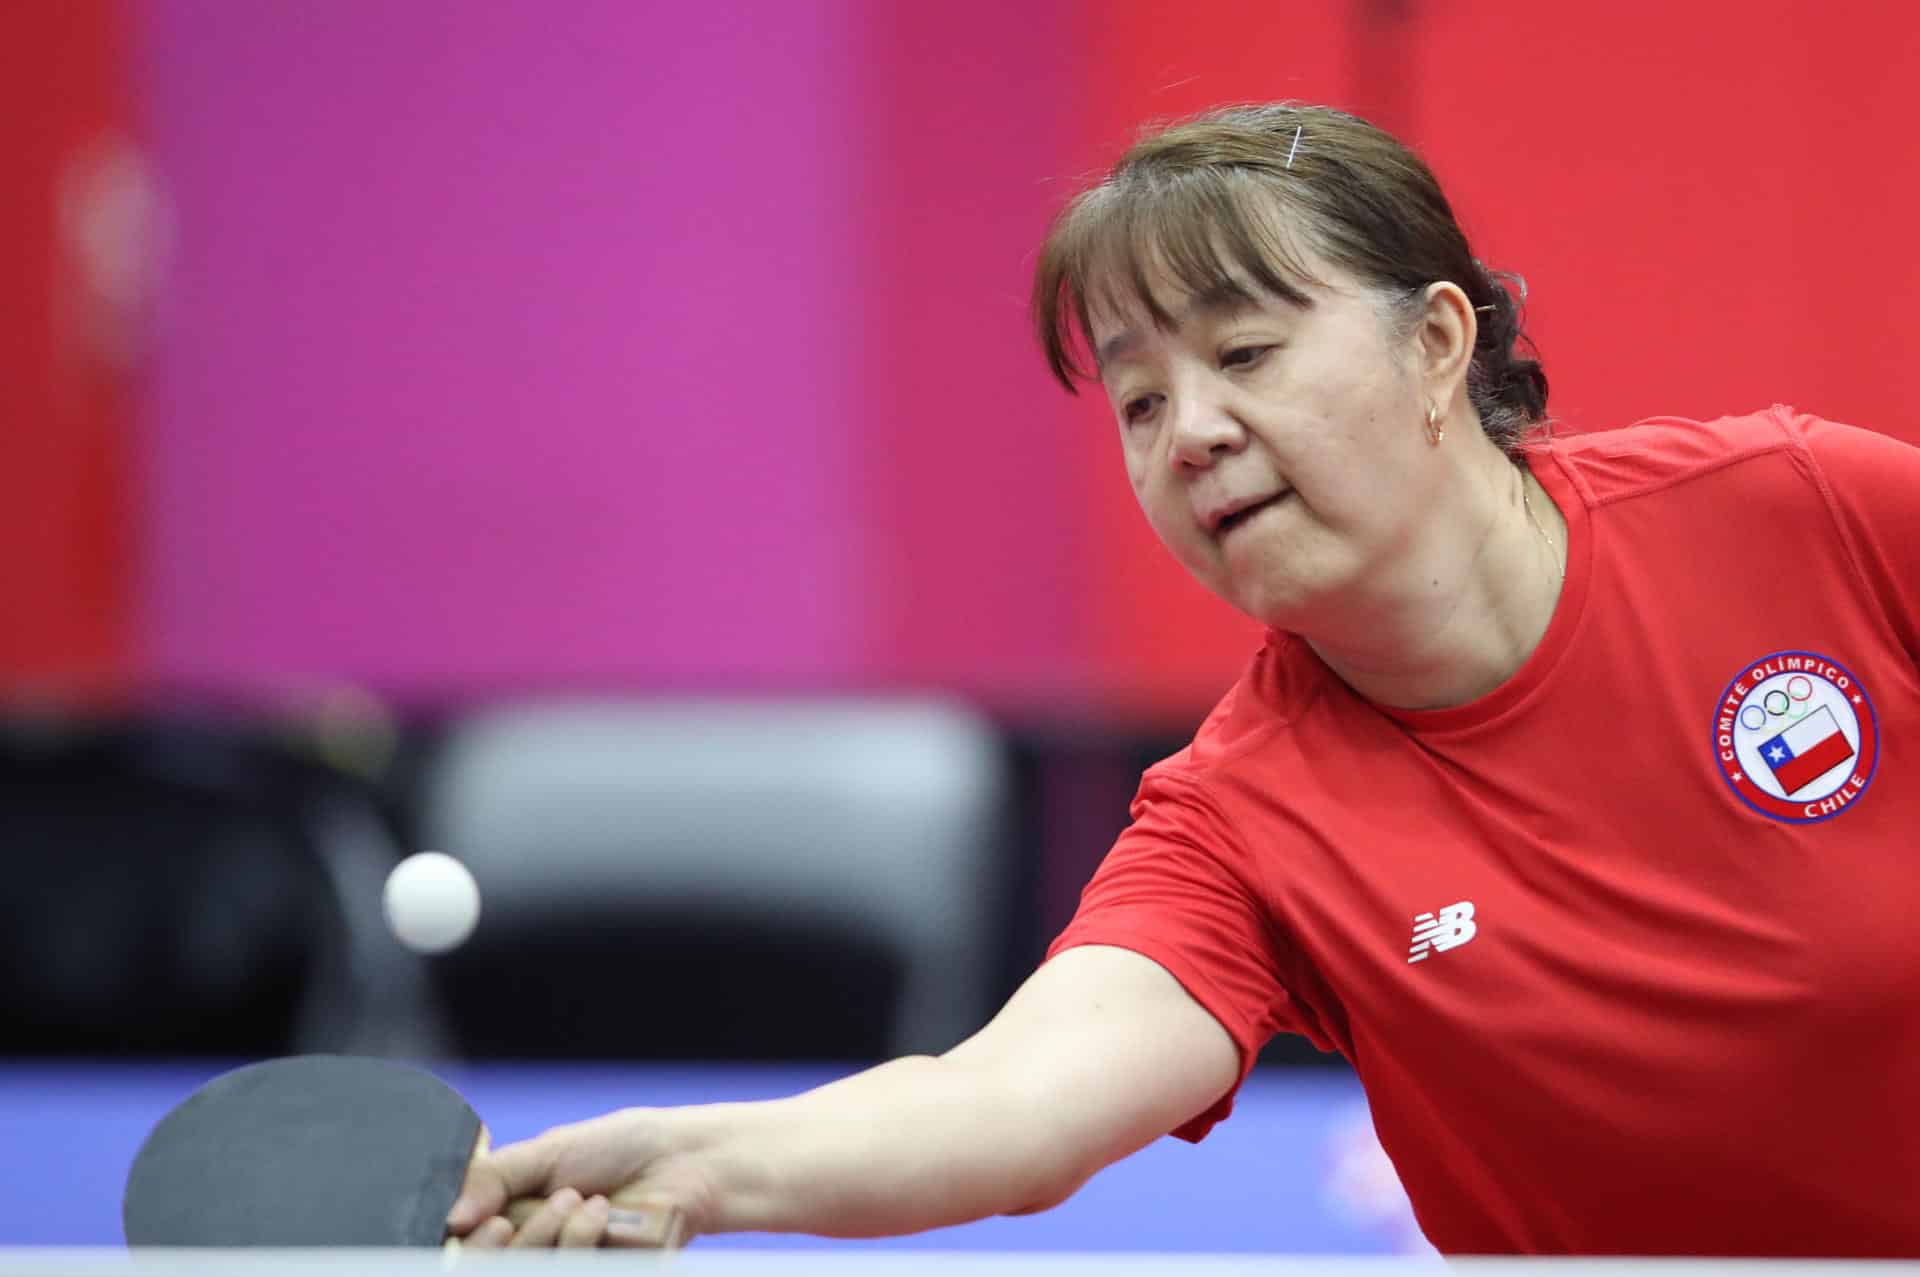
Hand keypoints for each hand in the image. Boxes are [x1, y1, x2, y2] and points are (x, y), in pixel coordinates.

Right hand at [447, 1110, 706, 1248]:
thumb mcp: (548, 1152)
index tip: (494, 1224)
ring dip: (568, 1238)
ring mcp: (571, 1266)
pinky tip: (612, 1222)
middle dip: (532, 1237)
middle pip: (501, 1268)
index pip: (472, 1252)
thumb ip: (494, 1179)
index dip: (477, 1250)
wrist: (685, 1163)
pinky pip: (578, 1275)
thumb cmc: (619, 1148)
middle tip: (563, 1201)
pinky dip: (590, 1248)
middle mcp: (537, 1251)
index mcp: (514, 1220)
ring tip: (597, 1204)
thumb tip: (450, 1218)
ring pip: (541, 1272)